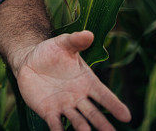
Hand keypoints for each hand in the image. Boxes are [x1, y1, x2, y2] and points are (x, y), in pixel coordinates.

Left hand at [12, 30, 130, 130]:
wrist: (29, 60)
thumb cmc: (51, 52)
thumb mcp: (63, 43)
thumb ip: (75, 40)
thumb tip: (88, 34)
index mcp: (87, 82)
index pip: (104, 95)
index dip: (114, 105)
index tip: (126, 116)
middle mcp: (79, 97)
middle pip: (93, 112)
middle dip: (102, 123)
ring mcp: (64, 105)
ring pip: (77, 120)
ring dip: (82, 127)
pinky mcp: (48, 111)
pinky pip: (55, 123)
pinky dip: (58, 130)